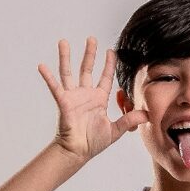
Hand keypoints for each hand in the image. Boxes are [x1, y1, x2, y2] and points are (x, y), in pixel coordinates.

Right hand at [37, 37, 149, 161]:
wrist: (78, 151)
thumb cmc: (93, 142)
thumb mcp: (116, 130)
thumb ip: (130, 120)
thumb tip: (147, 115)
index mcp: (99, 99)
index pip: (105, 77)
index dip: (109, 64)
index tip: (111, 51)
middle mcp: (86, 94)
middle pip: (87, 69)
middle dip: (90, 54)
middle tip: (91, 38)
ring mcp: (73, 97)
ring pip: (69, 72)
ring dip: (66, 57)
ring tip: (64, 42)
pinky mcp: (64, 102)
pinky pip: (55, 87)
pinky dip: (48, 77)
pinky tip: (42, 65)